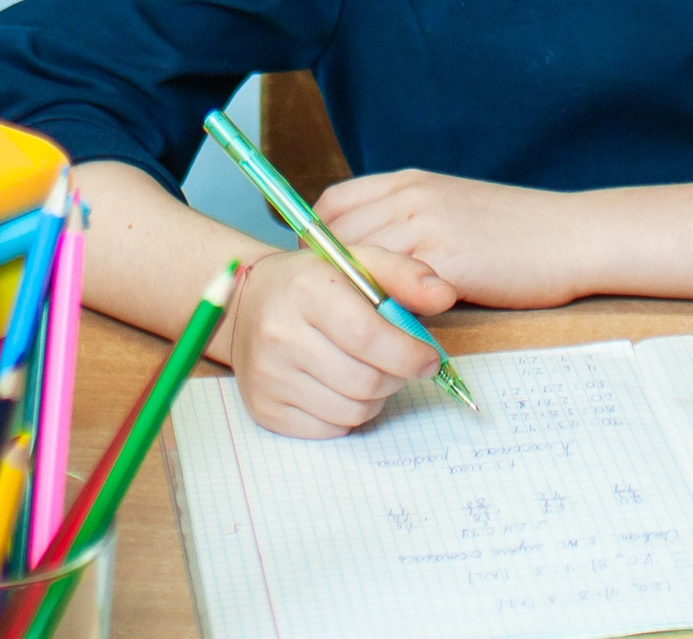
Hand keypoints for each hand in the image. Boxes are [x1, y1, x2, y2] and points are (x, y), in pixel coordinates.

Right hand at [228, 245, 457, 438]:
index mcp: (307, 289)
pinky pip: (329, 429)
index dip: (408, 353)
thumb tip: (445, 296)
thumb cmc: (314, 283)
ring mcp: (268, 376)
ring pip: (351, 411)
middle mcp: (280, 333)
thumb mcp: (359, 264)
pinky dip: (348, 416)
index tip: (429, 358)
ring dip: (376, 397)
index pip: (368, 336)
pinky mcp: (264, 409)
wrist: (247, 305)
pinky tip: (342, 388)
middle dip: (397, 377)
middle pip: (364, 380)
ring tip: (371, 372)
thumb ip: (406, 275)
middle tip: (401, 364)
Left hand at [317, 170, 589, 308]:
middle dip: (326, 276)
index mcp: (410, 181)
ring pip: (358, 265)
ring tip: (355, 328)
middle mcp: (411, 197)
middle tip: (329, 312)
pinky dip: (384, 312)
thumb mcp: (454, 207)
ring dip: (351, 298)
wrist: (572, 235)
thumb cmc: (519, 230)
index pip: (333, 204)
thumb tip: (372, 258)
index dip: (317, 240)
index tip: (320, 272)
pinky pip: (392, 289)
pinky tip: (390, 331)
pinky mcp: (444, 260)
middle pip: (336, 236)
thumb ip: (412, 221)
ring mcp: (426, 226)